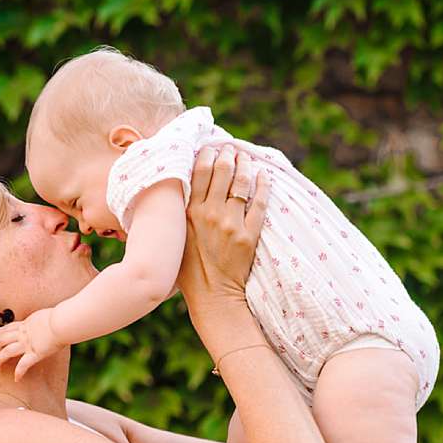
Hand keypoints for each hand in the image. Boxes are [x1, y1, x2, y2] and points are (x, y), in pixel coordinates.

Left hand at [0, 308, 64, 379]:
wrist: (61, 322)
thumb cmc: (59, 318)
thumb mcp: (46, 316)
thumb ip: (41, 322)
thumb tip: (44, 322)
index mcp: (25, 324)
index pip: (7, 328)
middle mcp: (23, 334)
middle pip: (1, 339)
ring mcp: (27, 344)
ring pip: (7, 352)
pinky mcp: (34, 353)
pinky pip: (23, 365)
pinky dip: (19, 372)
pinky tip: (16, 378)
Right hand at [175, 145, 269, 316]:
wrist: (212, 295)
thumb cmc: (189, 269)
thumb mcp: (177, 236)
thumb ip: (182, 212)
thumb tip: (183, 188)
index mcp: (189, 212)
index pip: (199, 171)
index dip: (207, 154)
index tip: (211, 147)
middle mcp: (210, 214)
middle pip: (222, 171)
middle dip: (227, 155)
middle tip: (231, 148)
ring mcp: (231, 224)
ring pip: (241, 183)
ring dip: (245, 165)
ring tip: (245, 157)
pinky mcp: (249, 235)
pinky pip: (259, 203)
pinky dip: (263, 185)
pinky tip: (264, 175)